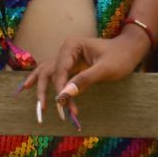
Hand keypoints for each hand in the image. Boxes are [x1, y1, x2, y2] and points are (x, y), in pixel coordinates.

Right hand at [22, 27, 151, 128]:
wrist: (130, 50)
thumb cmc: (120, 57)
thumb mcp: (105, 69)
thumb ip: (84, 80)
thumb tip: (65, 94)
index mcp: (71, 46)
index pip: (60, 70)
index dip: (60, 89)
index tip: (63, 105)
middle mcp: (65, 50)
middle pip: (48, 72)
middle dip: (45, 91)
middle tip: (43, 110)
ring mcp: (67, 57)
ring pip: (48, 73)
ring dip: (42, 89)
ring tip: (37, 104)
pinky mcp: (71, 65)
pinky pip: (54, 75)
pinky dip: (44, 83)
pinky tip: (27, 87)